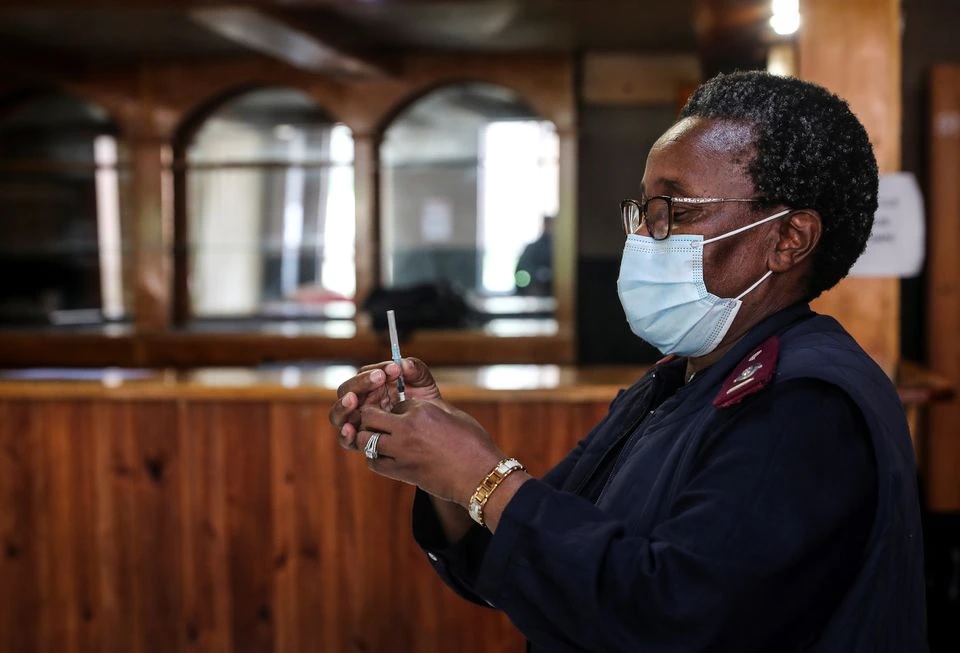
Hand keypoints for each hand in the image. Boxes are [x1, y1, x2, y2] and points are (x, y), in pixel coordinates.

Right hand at [329, 357, 440, 449]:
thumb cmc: (427, 406)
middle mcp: (362, 402)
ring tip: (352, 400)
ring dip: (343, 406)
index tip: (394, 369)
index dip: (376, 369)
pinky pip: (346, 440)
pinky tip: (350, 429)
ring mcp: (358, 422)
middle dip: (360, 383)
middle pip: (347, 390)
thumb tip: (403, 364)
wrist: (436, 434)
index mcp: (373, 386)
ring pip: (339, 414)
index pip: (364, 374)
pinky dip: (345, 435)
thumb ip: (416, 370)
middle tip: (378, 378)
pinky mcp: (361, 442)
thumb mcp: (424, 385)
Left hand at [354, 399, 503, 505]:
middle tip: (380, 421)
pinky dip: (375, 457)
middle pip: (371, 416)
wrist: (480, 476)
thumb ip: (430, 407)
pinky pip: (374, 462)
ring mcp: (401, 451)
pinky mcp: (401, 472)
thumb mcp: (453, 414)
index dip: (399, 408)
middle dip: (373, 416)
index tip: (404, 414)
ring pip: (366, 439)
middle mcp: (406, 428)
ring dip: (369, 436)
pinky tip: (384, 455)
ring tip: (380, 438)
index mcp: (422, 410)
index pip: (396, 403)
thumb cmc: (473, 443)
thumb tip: (415, 405)